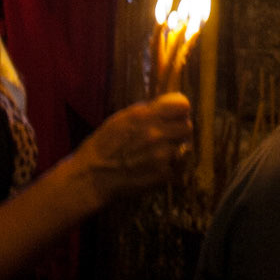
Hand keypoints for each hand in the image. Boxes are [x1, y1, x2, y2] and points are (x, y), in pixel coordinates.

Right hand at [71, 93, 192, 204]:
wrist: (93, 175)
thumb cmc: (105, 144)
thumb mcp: (123, 117)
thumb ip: (149, 110)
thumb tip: (170, 103)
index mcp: (145, 116)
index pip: (182, 105)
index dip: (180, 109)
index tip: (176, 114)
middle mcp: (155, 134)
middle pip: (187, 127)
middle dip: (179, 129)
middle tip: (169, 134)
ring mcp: (161, 157)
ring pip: (185, 147)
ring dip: (176, 149)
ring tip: (161, 151)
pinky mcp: (162, 176)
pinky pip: (179, 167)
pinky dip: (172, 167)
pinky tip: (159, 166)